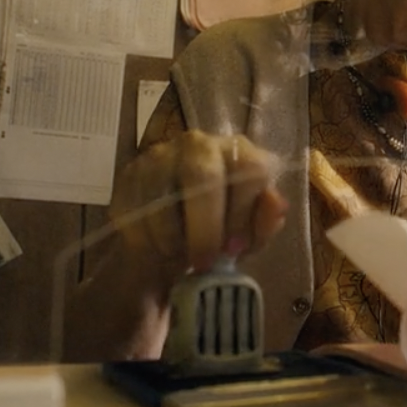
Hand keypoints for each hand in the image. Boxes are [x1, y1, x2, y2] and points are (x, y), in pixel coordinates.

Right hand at [110, 130, 288, 280]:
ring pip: (162, 194)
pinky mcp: (131, 174)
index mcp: (239, 153)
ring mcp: (161, 155)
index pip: (248, 169)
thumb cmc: (224, 229)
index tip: (236, 248)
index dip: (242, 213)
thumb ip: (266, 219)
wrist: (178, 236)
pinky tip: (158, 249)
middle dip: (205, 227)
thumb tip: (276, 204)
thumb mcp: (252, 232)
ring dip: (173, 237)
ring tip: (180, 256)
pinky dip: (147, 239)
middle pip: (201, 175)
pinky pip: (134, 209)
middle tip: (204, 262)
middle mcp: (200, 145)